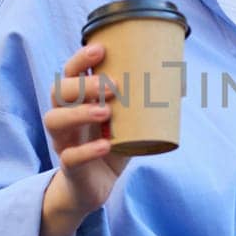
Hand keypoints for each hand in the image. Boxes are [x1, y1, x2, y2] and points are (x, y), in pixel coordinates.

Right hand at [44, 42, 130, 216]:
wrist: (96, 186)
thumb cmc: (112, 144)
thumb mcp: (127, 121)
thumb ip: (143, 103)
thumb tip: (181, 80)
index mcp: (76, 102)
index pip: (69, 73)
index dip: (80, 59)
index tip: (101, 49)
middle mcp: (63, 118)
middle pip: (57, 93)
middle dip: (82, 85)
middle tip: (111, 86)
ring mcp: (63, 142)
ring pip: (55, 121)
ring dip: (80, 113)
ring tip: (106, 112)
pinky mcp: (69, 167)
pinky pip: (70, 157)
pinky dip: (87, 150)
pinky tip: (105, 145)